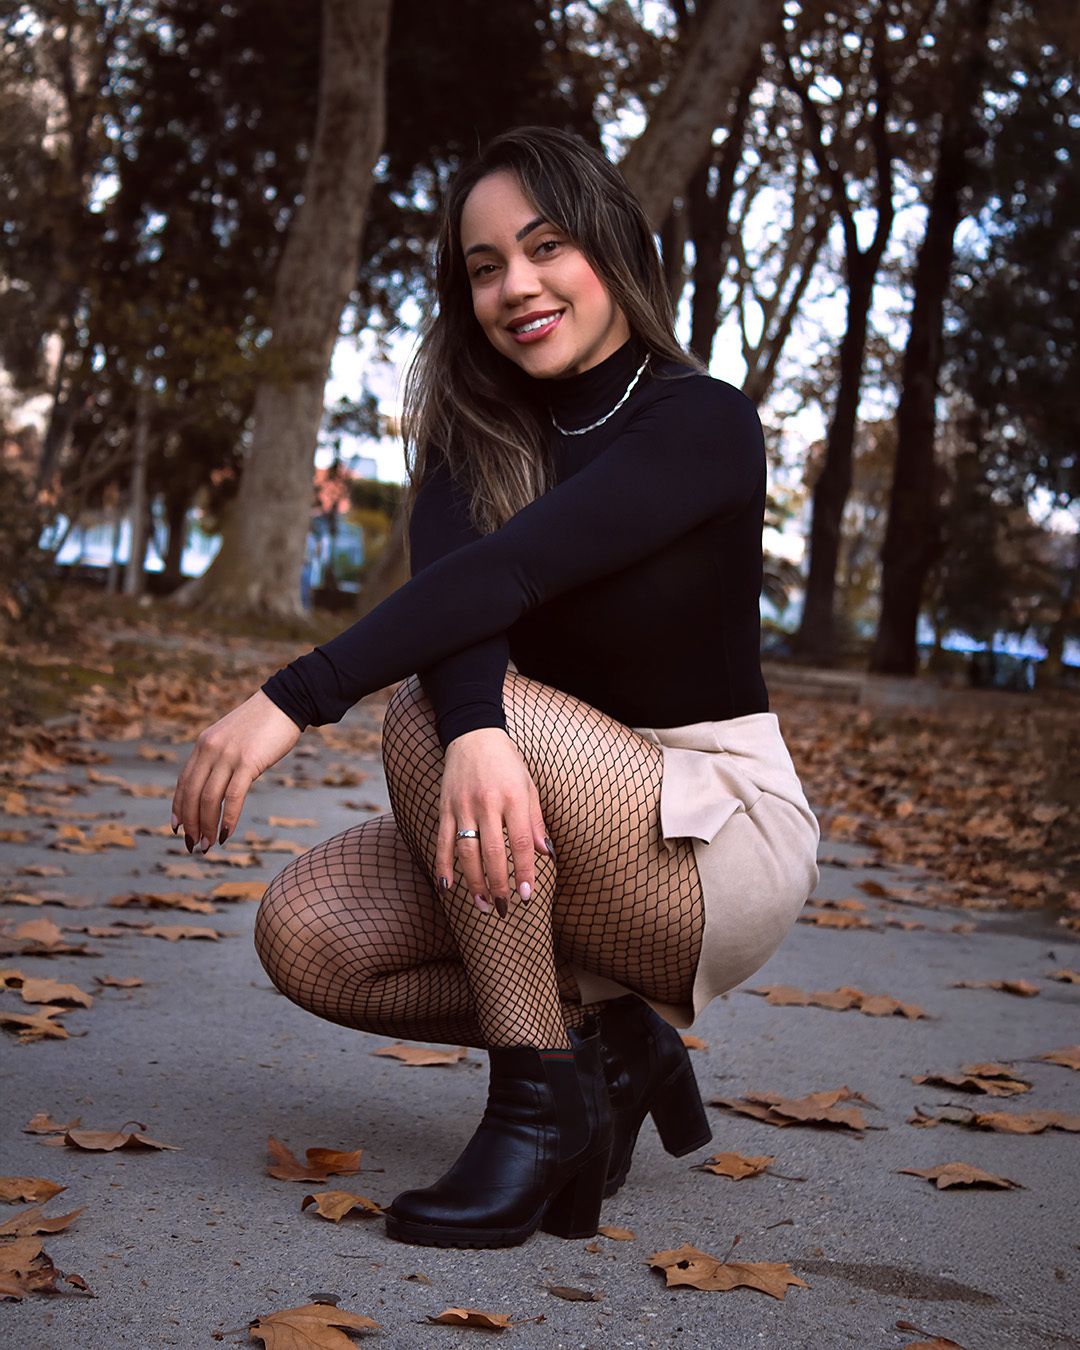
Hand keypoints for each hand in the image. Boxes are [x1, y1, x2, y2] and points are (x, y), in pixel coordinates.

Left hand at [171, 690, 300, 851]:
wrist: (286, 702)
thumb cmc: (264, 723)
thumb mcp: (233, 738)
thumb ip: (221, 757)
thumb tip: (219, 785)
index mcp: (204, 744)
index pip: (184, 782)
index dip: (179, 807)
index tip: (178, 827)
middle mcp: (210, 749)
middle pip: (193, 794)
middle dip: (191, 823)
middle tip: (193, 845)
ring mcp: (228, 755)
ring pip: (209, 798)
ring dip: (207, 826)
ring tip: (208, 845)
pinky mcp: (248, 761)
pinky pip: (233, 796)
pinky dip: (227, 818)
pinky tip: (226, 833)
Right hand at [435, 728, 549, 916]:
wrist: (473, 733)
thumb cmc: (507, 762)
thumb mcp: (529, 785)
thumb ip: (536, 821)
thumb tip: (546, 853)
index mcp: (513, 797)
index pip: (520, 843)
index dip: (523, 872)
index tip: (526, 896)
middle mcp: (487, 803)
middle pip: (492, 852)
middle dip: (498, 884)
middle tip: (503, 908)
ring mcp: (462, 806)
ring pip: (466, 851)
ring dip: (474, 882)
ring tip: (483, 903)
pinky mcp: (445, 807)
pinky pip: (443, 841)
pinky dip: (443, 865)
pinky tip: (448, 886)